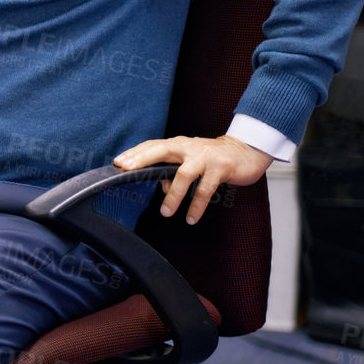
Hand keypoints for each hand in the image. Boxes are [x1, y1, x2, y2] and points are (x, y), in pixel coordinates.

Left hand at [113, 135, 271, 224]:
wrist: (245, 151)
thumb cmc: (211, 157)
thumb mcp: (190, 161)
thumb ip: (173, 171)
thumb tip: (161, 187)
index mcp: (178, 144)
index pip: (152, 146)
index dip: (135, 153)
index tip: (118, 162)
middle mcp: (188, 147)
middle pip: (160, 150)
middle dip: (142, 159)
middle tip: (127, 170)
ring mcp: (204, 157)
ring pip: (183, 174)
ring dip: (173, 195)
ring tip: (165, 212)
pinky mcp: (220, 168)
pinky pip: (205, 190)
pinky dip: (197, 206)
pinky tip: (190, 218)